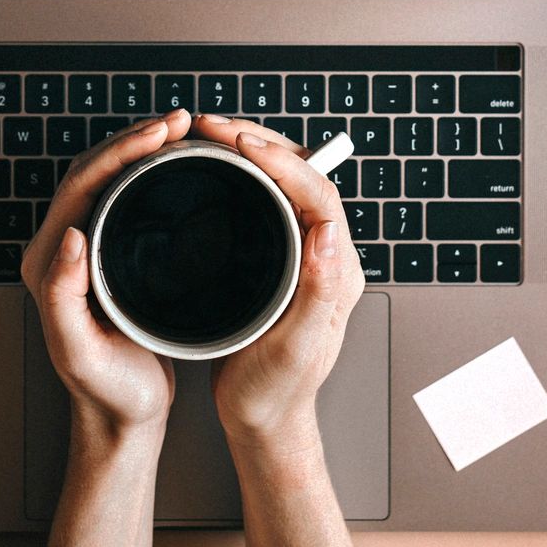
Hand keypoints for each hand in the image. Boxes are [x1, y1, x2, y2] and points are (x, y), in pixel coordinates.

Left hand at [22, 109, 192, 436]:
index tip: (161, 134)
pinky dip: (151, 171)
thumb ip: (62, 297)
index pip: (80, 187)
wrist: (124, 417)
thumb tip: (67, 236)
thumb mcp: (81, 353)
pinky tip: (180, 163)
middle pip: (92, 172)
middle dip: (134, 139)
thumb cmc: (106, 391)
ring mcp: (83, 249)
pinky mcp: (108, 255)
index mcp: (46, 264)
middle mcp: (59, 250)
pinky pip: (125, 197)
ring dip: (142, 149)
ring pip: (108, 179)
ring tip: (184, 130)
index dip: (119, 153)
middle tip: (180, 121)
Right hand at [192, 116, 365, 457]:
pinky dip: (240, 172)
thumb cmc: (275, 392)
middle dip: (260, 141)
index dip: (282, 161)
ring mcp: (304, 254)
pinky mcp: (280, 257)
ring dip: (249, 151)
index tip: (240, 143)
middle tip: (211, 126)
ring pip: (284, 181)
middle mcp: (326, 256)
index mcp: (338, 272)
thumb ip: (319, 292)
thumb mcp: (296, 349)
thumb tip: (332, 233)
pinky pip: (267, 199)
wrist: (263, 420)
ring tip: (208, 135)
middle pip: (304, 175)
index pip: (319, 195)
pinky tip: (212, 166)